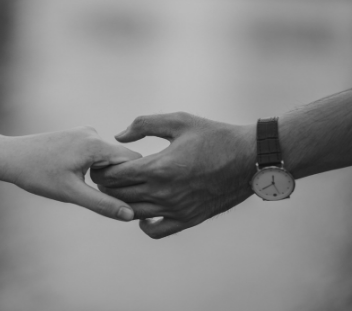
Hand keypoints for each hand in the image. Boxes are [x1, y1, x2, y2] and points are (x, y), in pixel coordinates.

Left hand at [0, 126, 141, 220]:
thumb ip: (103, 204)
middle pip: (122, 158)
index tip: (129, 199)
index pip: (133, 160)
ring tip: (86, 188)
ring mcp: (85, 132)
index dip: (135, 180)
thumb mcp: (71, 194)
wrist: (10, 157)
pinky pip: (97, 152)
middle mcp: (93, 133)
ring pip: (109, 157)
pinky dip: (95, 167)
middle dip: (119, 179)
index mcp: (96, 144)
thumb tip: (129, 215)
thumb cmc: (38, 175)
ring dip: (106, 174)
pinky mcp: (77, 135)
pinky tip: (78, 178)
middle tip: (106, 199)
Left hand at [91, 112, 255, 237]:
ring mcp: (175, 209)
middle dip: (106, 185)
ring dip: (121, 203)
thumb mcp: (179, 121)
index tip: (101, 164)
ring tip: (120, 190)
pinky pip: (155, 231)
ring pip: (132, 213)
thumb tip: (119, 136)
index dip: (102, 170)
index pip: (115, 176)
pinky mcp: (187, 219)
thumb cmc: (214, 136)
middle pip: (119, 195)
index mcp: (159, 167)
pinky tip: (144, 210)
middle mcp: (164, 192)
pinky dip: (143, 224)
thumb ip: (144, 124)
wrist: (249, 158)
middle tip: (105, 176)